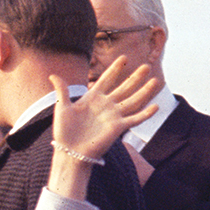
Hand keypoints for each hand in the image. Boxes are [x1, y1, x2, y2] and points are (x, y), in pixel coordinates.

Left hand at [48, 57, 159, 198]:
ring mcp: (113, 116)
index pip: (107, 80)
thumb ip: (62, 90)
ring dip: (145, 92)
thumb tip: (52, 75)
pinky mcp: (118, 128)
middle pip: (124, 88)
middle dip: (135, 77)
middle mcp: (106, 105)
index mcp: (92, 98)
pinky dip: (145, 114)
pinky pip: (134, 119)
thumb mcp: (62, 107)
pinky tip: (156, 106)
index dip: (115, 69)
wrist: (69, 151)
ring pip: (133, 101)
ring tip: (157, 80)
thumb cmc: (64, 131)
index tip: (124, 58)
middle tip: (147, 66)